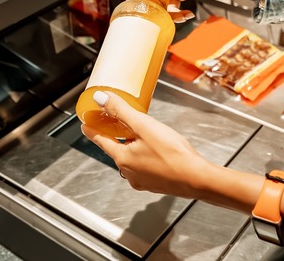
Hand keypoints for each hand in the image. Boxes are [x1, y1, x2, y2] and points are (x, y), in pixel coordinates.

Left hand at [81, 91, 267, 213]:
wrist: (197, 178)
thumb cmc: (172, 153)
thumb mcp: (144, 126)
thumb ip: (121, 111)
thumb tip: (100, 99)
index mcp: (122, 158)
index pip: (101, 141)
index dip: (93, 130)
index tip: (86, 125)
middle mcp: (129, 172)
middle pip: (117, 149)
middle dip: (117, 136)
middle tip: (119, 123)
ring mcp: (143, 180)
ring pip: (132, 158)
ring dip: (133, 145)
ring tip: (143, 134)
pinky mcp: (156, 183)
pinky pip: (144, 166)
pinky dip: (145, 155)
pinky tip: (158, 149)